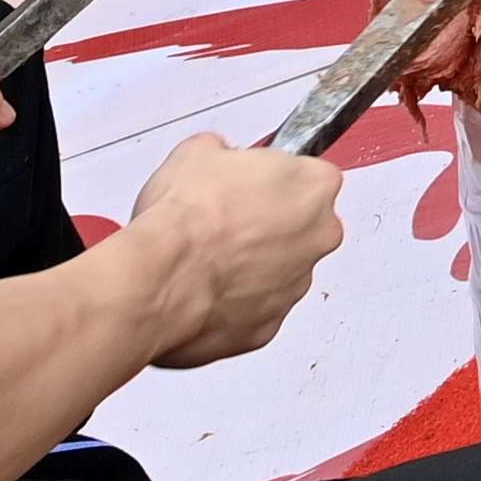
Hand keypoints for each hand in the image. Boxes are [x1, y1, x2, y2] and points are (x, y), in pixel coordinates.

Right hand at [117, 135, 343, 369]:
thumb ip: (222, 153)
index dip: (270, 180)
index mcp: (313, 186)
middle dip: (267, 226)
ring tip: (205, 261)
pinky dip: (232, 304)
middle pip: (301, 226)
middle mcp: (317, 238)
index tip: (247, 186)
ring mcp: (295, 286)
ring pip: (278, 272)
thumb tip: (214, 156)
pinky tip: (201, 291)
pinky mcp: (268, 329)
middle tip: (224, 223)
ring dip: (250, 267)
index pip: (308, 176)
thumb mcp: (197, 152)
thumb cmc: (187, 220)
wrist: (163, 279)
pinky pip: (254, 311)